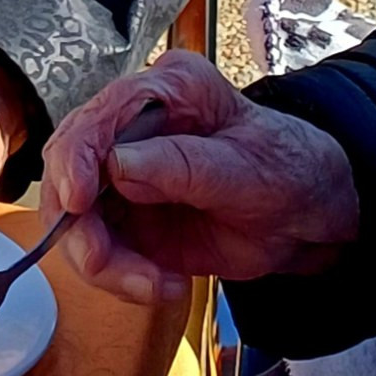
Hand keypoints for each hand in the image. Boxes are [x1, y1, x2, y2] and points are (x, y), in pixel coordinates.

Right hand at [40, 49, 360, 304]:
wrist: (306, 217)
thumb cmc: (287, 173)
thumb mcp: (250, 169)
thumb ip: (186, 165)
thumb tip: (117, 165)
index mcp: (164, 90)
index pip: (100, 114)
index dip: (77, 156)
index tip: (78, 201)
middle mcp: (129, 126)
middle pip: (70, 163)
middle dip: (79, 219)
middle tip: (102, 262)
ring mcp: (122, 172)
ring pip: (74, 213)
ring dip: (100, 257)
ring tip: (151, 284)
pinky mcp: (124, 215)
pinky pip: (98, 247)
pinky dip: (120, 275)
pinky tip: (162, 285)